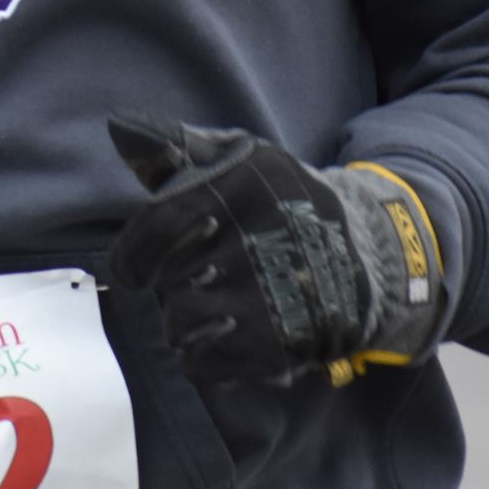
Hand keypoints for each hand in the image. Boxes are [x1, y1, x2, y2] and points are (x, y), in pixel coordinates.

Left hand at [106, 115, 440, 385]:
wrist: (368, 254)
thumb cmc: (283, 202)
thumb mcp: (242, 158)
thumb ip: (178, 148)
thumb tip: (119, 126)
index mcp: (239, 185)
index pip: (157, 226)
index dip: (134, 256)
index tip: (137, 272)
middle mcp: (253, 237)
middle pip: (168, 280)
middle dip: (175, 284)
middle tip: (203, 278)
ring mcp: (267, 293)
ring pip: (181, 323)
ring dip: (187, 323)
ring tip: (216, 307)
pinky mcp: (278, 341)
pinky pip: (204, 362)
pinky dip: (205, 357)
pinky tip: (227, 336)